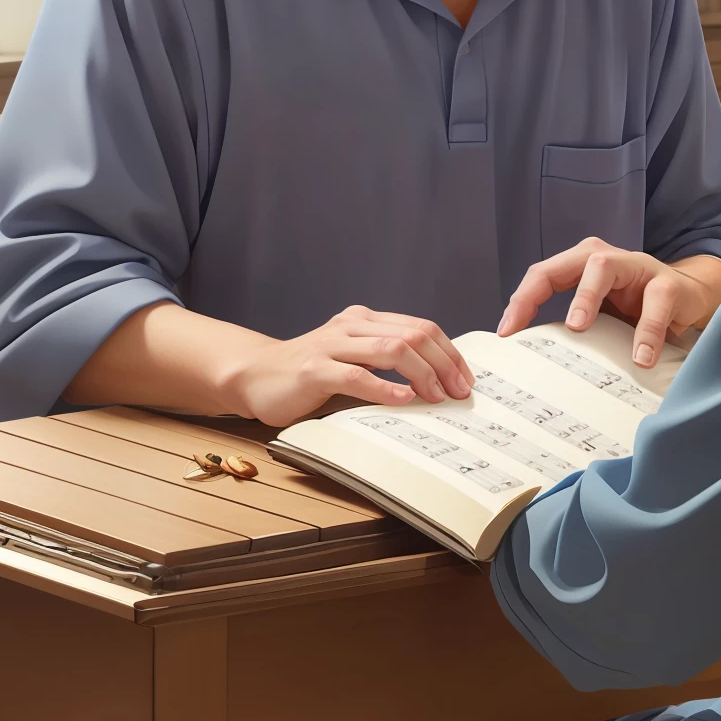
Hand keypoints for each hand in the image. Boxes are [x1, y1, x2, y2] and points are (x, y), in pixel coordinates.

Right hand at [221, 304, 473, 424]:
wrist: (254, 375)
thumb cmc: (308, 374)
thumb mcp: (352, 360)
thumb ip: (384, 364)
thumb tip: (436, 384)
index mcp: (365, 320)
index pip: (420, 327)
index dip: (449, 352)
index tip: (466, 378)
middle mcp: (351, 325)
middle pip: (413, 335)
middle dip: (444, 364)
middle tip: (460, 392)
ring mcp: (332, 345)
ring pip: (391, 349)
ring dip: (423, 374)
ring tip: (438, 397)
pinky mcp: (314, 369)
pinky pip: (357, 375)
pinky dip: (385, 388)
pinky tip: (404, 400)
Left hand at [498, 241, 720, 367]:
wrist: (690, 300)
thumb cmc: (638, 309)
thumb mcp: (603, 317)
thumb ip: (575, 330)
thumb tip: (535, 366)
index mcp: (584, 265)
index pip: (544, 274)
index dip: (521, 300)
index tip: (505, 334)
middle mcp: (607, 259)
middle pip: (566, 263)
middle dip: (540, 290)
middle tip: (521, 326)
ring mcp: (638, 267)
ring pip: (603, 267)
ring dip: (586, 296)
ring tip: (577, 328)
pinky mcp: (668, 284)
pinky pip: (656, 302)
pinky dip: (647, 331)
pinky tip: (642, 358)